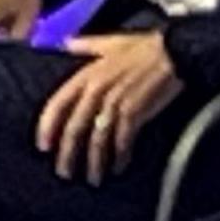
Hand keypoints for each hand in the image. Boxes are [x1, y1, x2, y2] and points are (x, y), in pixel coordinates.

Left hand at [34, 32, 182, 183]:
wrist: (176, 52)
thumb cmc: (145, 47)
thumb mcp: (111, 42)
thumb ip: (86, 45)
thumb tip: (67, 42)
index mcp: (87, 74)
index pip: (58, 103)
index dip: (47, 126)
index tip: (43, 146)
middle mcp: (97, 89)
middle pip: (74, 126)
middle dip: (68, 153)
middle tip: (65, 173)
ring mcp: (116, 101)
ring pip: (97, 137)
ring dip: (94, 161)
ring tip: (93, 178)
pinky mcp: (136, 111)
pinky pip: (122, 139)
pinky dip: (120, 155)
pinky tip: (119, 167)